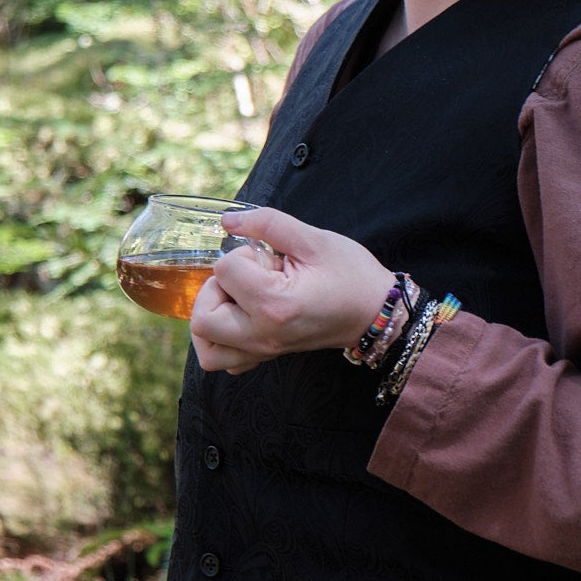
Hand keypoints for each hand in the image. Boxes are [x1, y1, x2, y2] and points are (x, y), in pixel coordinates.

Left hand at [189, 205, 394, 375]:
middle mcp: (263, 335)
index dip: (242, 255)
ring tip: (236, 299)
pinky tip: (240, 317)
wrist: (377, 312)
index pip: (224, 272)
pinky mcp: (267, 356)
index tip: (271, 258)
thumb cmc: (352, 276)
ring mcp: (264, 351)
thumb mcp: (314, 239)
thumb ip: (267, 223)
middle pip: (203, 319)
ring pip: (207, 350)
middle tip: (246, 277)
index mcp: (274, 305)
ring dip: (211, 319)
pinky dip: (221, 340)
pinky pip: (225, 360)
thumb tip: (227, 220)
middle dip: (215, 288)